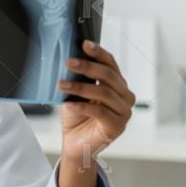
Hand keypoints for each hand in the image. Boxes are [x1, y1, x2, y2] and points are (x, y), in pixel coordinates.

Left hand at [59, 40, 135, 162]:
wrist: (75, 142)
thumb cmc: (77, 115)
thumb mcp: (76, 92)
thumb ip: (80, 77)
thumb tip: (70, 58)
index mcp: (117, 84)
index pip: (110, 63)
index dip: (98, 52)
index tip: (84, 44)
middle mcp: (124, 96)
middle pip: (108, 75)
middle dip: (87, 67)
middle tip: (68, 62)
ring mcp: (124, 111)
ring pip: (103, 93)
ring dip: (79, 87)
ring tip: (61, 85)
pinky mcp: (117, 126)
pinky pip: (99, 112)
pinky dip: (81, 106)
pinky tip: (67, 104)